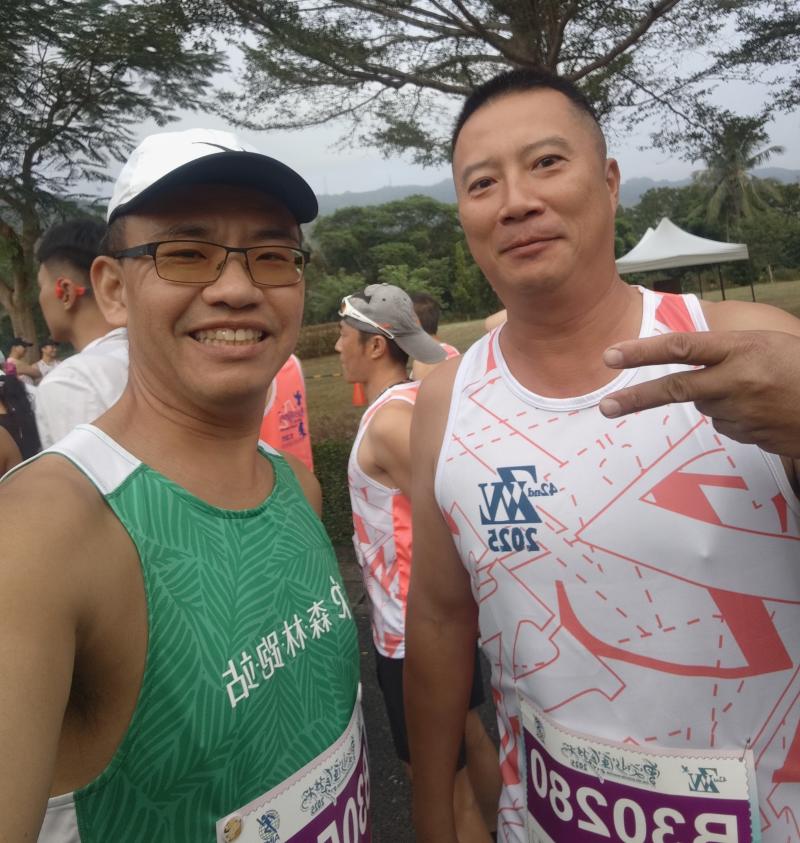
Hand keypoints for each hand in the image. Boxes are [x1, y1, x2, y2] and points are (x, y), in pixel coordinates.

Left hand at [598, 330, 799, 457]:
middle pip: (675, 389)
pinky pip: (726, 424)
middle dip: (636, 398)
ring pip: (705, 406)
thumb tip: (683, 362)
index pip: (682, 347)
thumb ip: (723, 351)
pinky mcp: (749, 435)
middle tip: (605, 406)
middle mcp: (736, 381)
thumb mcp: (765, 343)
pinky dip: (736, 415)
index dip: (643, 351)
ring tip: (757, 391)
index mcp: (742, 348)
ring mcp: (742, 411)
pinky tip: (763, 409)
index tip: (610, 355)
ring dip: (717, 398)